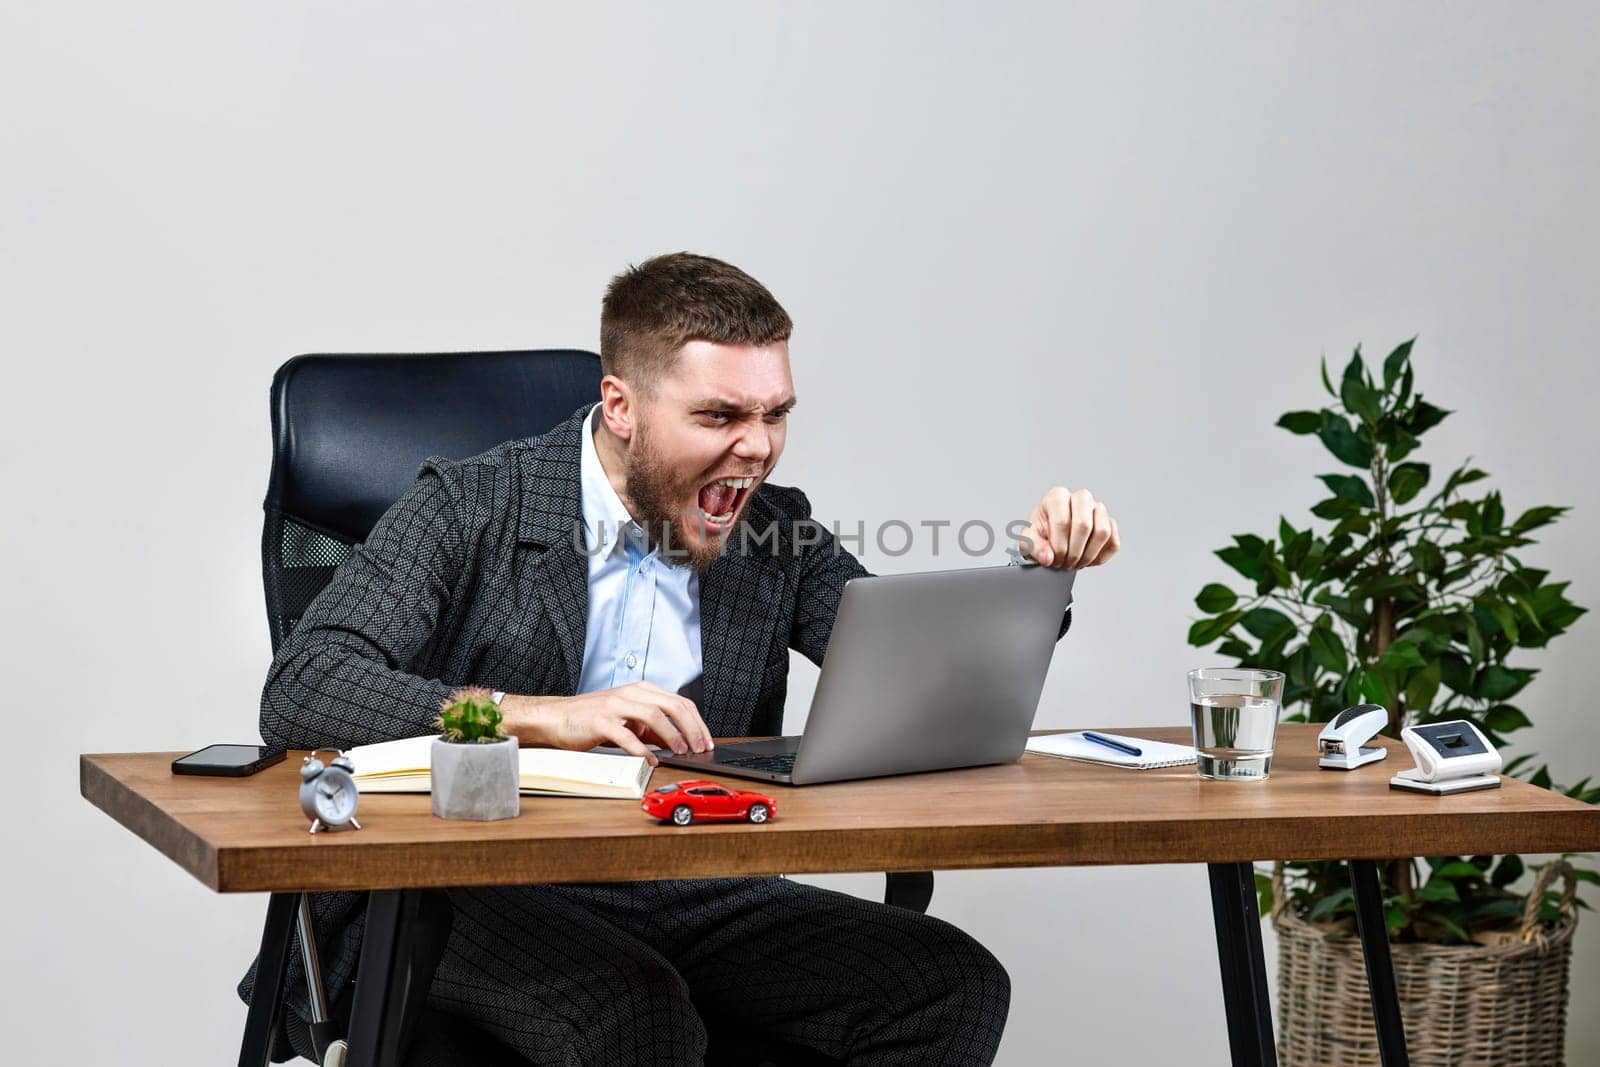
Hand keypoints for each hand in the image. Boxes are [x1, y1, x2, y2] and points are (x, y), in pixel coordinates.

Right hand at [500, 682, 713, 765]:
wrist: (557, 717)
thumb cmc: (591, 718)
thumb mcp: (627, 719)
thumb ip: (651, 728)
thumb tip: (676, 741)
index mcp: (641, 690)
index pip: (679, 702)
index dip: (697, 722)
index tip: (706, 740)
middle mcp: (630, 694)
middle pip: (671, 706)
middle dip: (691, 728)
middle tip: (700, 747)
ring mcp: (615, 706)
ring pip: (654, 715)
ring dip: (672, 736)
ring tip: (681, 752)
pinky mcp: (601, 721)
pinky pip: (627, 736)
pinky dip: (642, 750)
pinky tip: (651, 760)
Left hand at [1017, 486, 1120, 568]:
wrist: (1052, 538)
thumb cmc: (1040, 535)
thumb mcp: (1028, 541)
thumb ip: (1034, 548)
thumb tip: (1048, 557)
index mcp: (1057, 496)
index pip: (1062, 521)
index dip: (1059, 546)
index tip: (1053, 559)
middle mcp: (1081, 498)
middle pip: (1084, 525)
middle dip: (1074, 552)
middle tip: (1065, 563)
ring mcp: (1098, 509)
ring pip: (1103, 532)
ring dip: (1089, 555)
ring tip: (1076, 562)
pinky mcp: (1110, 523)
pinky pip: (1113, 543)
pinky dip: (1100, 557)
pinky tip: (1086, 559)